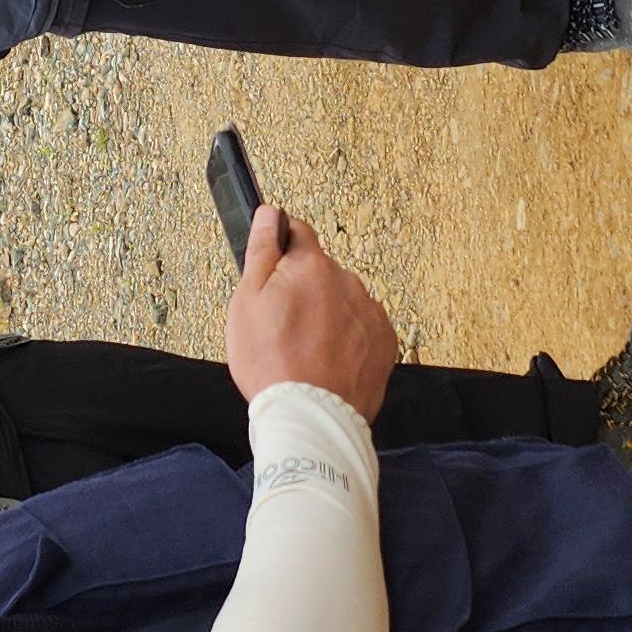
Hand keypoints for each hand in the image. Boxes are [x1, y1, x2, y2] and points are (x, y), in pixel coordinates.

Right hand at [225, 205, 397, 418]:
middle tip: (282, 325)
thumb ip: (262, 249)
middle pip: (320, 271)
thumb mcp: (247, 301)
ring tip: (305, 349)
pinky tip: (328, 360)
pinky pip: (362, 327)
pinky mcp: (384, 342)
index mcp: (312, 266)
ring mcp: (369, 312)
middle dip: (304, 288)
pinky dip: (348, 338)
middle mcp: (347, 281)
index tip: (273, 270)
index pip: (298, 231)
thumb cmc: (272, 364)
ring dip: (328, 314)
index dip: (280, 248)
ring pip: (342, 300)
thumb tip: (270, 213)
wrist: (311, 417)